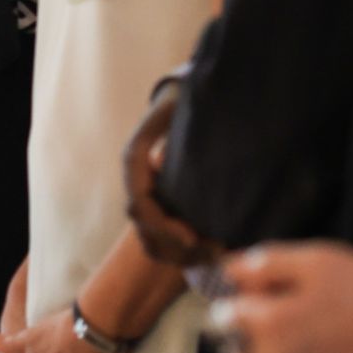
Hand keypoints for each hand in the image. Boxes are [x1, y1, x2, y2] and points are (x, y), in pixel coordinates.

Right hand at [124, 81, 210, 265]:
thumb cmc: (186, 101)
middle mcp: (136, 180)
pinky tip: (212, 250)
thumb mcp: (184, 107)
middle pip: (144, 228)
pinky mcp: (161, 204)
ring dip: (181, 254)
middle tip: (214, 250)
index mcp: (135, 159)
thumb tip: (190, 149)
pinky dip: (183, 252)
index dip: (163, 226)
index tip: (192, 237)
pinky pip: (161, 241)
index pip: (140, 204)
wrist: (181, 98)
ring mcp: (146, 194)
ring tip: (217, 253)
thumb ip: (182, 127)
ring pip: (151, 240)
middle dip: (177, 246)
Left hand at [212, 241, 352, 352]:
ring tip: (291, 336)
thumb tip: (226, 267)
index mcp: (268, 324)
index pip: (221, 314)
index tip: (251, 291)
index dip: (233, 298)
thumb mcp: (318, 261)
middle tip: (275, 310)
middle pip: (232, 348)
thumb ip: (265, 263)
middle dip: (243, 330)